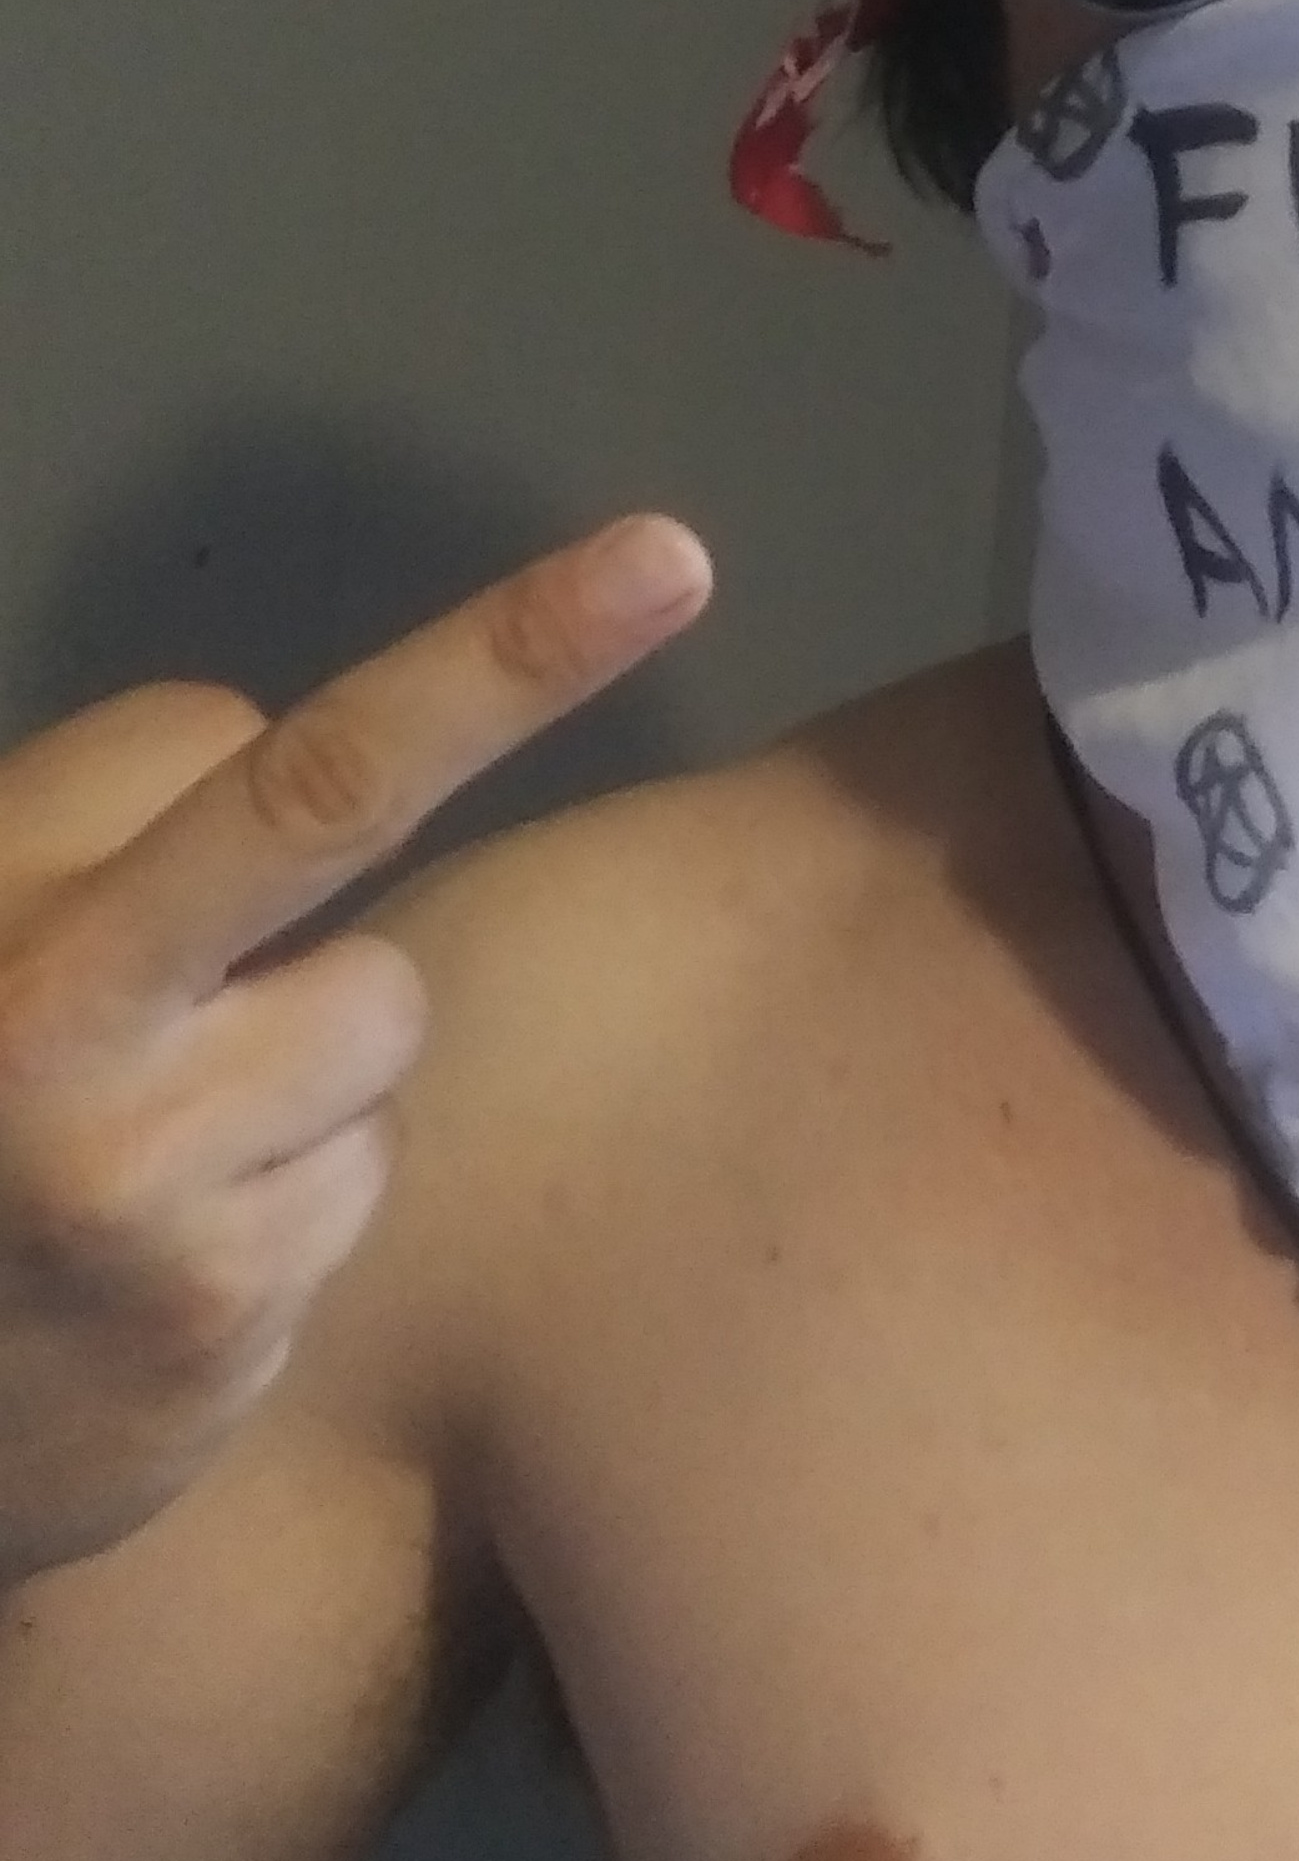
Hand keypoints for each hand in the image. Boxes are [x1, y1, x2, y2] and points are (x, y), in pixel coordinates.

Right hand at [0, 514, 709, 1590]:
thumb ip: (96, 844)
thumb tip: (254, 750)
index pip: (209, 734)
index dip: (247, 757)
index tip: (600, 582)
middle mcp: (54, 1014)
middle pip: (328, 791)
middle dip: (514, 660)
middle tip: (674, 559)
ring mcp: (146, 1166)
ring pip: (379, 1008)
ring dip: (314, 1062)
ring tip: (157, 1151)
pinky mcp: (226, 1301)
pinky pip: (363, 1166)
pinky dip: (298, 1194)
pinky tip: (171, 1254)